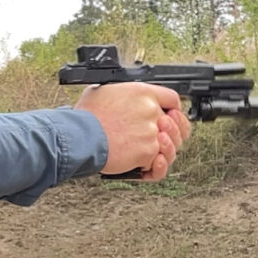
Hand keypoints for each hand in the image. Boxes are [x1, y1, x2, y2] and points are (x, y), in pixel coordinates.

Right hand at [74, 83, 191, 180]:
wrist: (80, 136)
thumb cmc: (85, 116)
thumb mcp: (101, 91)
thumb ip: (120, 93)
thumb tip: (118, 96)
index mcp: (142, 93)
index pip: (171, 98)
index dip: (173, 110)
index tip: (169, 117)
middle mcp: (151, 110)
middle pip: (176, 124)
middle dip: (172, 133)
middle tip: (162, 138)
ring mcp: (151, 132)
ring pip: (170, 145)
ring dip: (164, 150)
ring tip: (152, 152)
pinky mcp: (147, 152)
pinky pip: (160, 163)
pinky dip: (156, 167)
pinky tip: (153, 163)